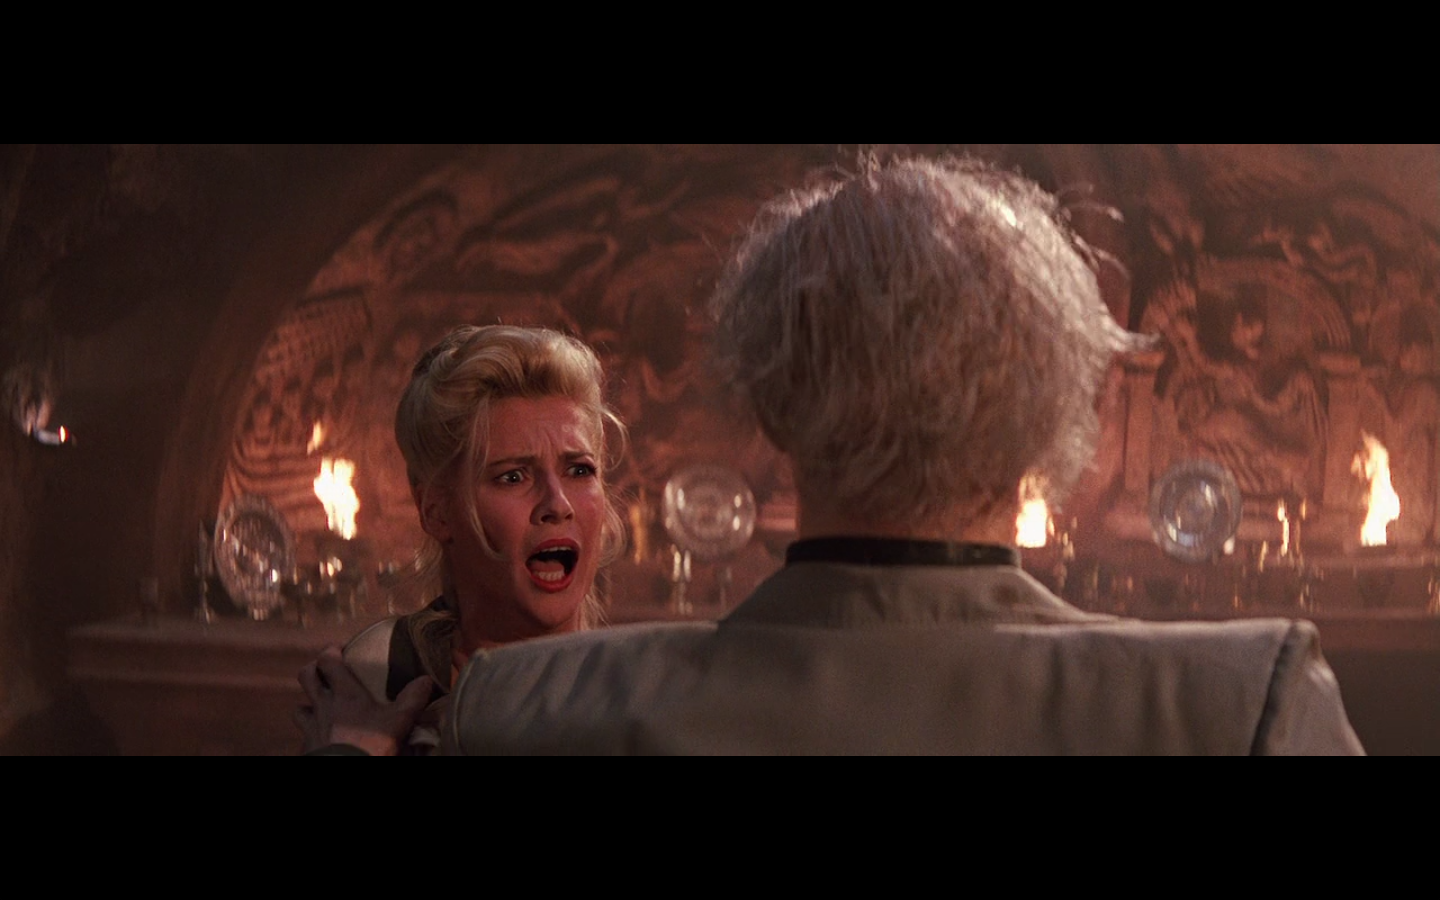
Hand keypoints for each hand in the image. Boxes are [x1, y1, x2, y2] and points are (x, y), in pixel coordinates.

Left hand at [295, 644, 434, 755]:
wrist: (347, 768)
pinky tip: (321, 738)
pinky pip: (304, 736)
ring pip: (299, 708)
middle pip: (306, 676)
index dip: (331, 651)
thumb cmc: (371, 743)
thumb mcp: (399, 721)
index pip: (327, 661)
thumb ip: (412, 698)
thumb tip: (426, 679)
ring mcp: (312, 727)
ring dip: (308, 705)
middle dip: (313, 669)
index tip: (341, 650)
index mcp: (344, 694)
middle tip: (325, 672)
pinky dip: (310, 734)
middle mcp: (323, 705)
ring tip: (320, 708)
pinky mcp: (307, 746)